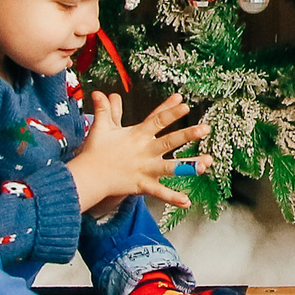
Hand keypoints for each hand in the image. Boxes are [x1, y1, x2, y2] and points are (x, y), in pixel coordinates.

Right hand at [71, 90, 211, 213]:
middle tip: (205, 128)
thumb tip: (101, 93)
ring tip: (207, 163)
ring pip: (170, 166)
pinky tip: (187, 202)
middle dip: (188, 134)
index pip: (156, 119)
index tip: (182, 101)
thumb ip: (107, 110)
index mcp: (137, 135)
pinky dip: (173, 197)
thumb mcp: (102, 127)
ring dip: (188, 165)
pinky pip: (159, 192)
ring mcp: (144, 168)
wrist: (87, 175)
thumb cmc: (96, 151)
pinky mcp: (142, 184)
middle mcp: (144, 151)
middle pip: (169, 141)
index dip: (169, 110)